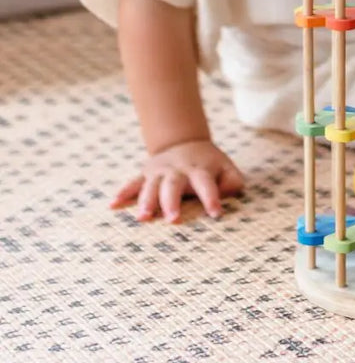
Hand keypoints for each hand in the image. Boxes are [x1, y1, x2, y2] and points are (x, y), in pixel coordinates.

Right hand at [111, 139, 243, 222]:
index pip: (206, 183)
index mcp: (200, 169)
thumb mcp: (226, 168)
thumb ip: (233, 182)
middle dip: (172, 202)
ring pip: (151, 186)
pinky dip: (123, 193)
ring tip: (143, 217)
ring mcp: (159, 171)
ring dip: (147, 201)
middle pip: (174, 186)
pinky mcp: (146, 174)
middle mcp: (178, 170)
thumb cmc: (209, 164)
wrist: (185, 142)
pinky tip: (113, 205)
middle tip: (173, 220)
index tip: (215, 214)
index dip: (211, 198)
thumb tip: (228, 193)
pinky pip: (132, 183)